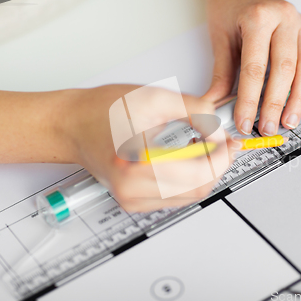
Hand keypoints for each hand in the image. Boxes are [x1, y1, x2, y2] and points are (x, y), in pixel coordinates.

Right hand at [67, 85, 233, 211]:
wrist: (72, 125)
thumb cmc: (101, 110)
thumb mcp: (154, 98)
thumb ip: (195, 110)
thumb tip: (219, 128)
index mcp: (137, 164)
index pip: (199, 174)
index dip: (221, 157)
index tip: (227, 140)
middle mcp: (133, 189)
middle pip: (199, 189)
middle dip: (217, 164)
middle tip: (222, 141)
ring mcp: (133, 199)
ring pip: (191, 196)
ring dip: (206, 172)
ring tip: (202, 146)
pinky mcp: (135, 201)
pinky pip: (177, 197)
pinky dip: (191, 179)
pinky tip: (188, 157)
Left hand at [200, 0, 300, 135]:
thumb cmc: (230, 6)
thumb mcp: (220, 38)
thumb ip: (221, 74)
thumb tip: (216, 105)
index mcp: (259, 18)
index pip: (255, 67)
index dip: (250, 100)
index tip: (244, 121)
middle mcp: (285, 20)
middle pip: (285, 69)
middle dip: (276, 103)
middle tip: (268, 126)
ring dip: (300, 98)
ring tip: (290, 121)